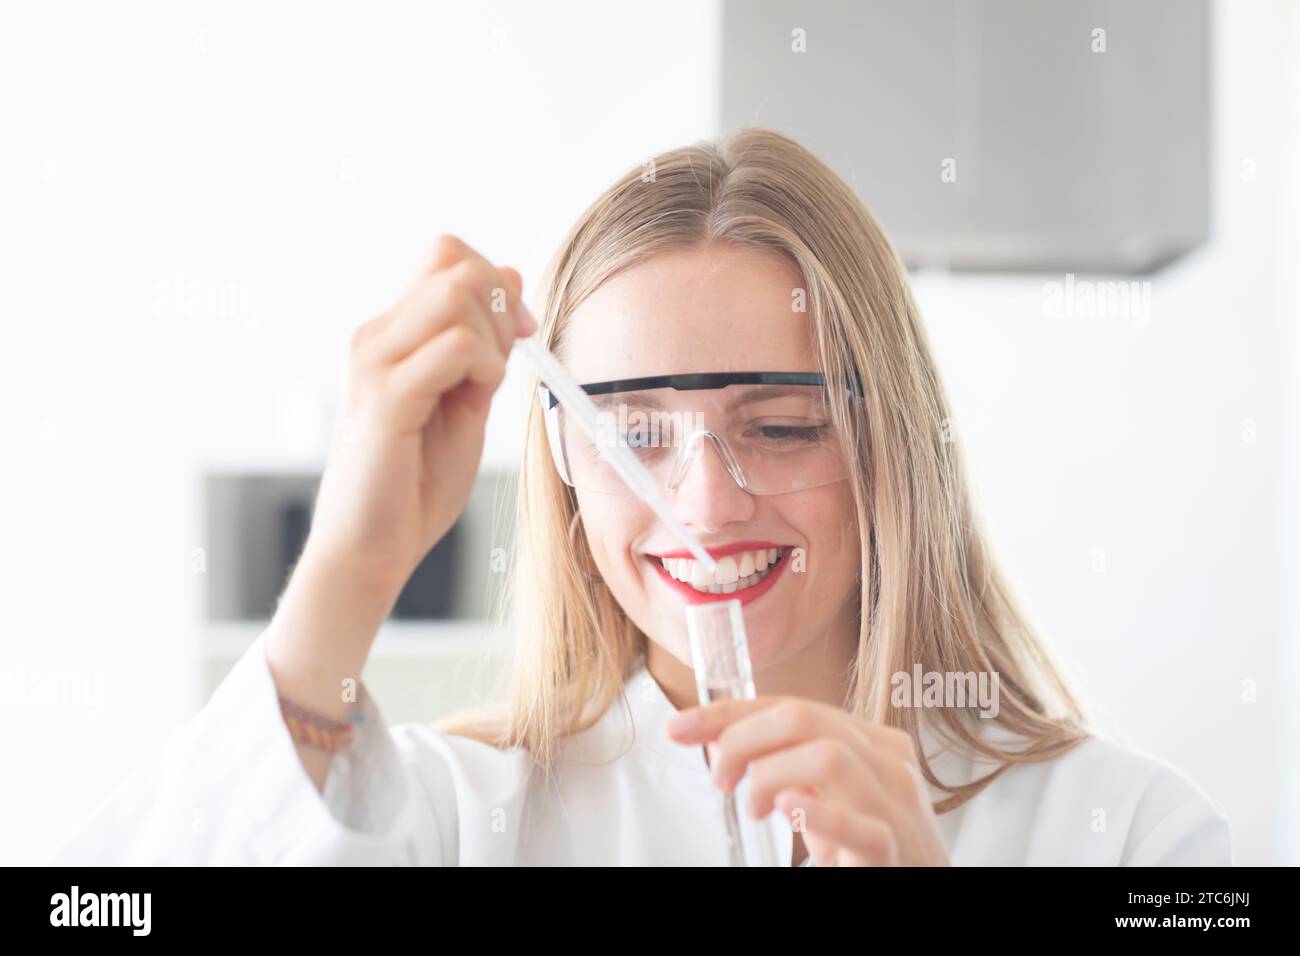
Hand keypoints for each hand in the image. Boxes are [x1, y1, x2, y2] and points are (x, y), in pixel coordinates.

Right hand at [302, 234, 535, 601]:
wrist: (371, 547)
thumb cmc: (414, 482)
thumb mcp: (464, 400)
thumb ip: (484, 344)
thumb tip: (508, 275)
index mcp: (392, 333)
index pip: (446, 254)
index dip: (494, 279)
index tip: (519, 333)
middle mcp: (376, 336)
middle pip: (455, 263)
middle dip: (502, 306)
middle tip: (506, 363)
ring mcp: (375, 363)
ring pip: (456, 294)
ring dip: (494, 338)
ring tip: (485, 387)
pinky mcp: (385, 398)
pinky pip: (453, 347)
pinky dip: (484, 366)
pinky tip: (475, 400)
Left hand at [667, 697, 949, 865]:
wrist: (924, 886)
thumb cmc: (868, 846)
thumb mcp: (824, 796)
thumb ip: (784, 764)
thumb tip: (717, 738)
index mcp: (872, 741)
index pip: (791, 706)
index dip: (727, 713)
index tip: (680, 728)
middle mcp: (889, 763)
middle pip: (804, 718)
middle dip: (742, 739)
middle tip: (720, 778)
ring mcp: (897, 806)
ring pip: (828, 758)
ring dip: (770, 776)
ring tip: (753, 807)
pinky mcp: (896, 851)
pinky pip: (863, 827)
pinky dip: (819, 815)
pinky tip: (788, 809)